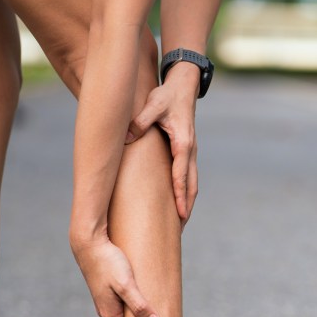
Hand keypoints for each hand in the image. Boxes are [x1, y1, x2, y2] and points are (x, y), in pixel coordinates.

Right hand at [70, 236, 160, 316]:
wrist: (89, 244)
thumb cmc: (108, 263)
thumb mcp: (126, 284)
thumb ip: (139, 305)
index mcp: (111, 315)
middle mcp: (107, 311)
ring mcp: (107, 301)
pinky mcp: (109, 291)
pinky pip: (124, 306)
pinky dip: (136, 309)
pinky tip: (147, 305)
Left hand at [126, 64, 199, 226]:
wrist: (183, 86)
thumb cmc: (167, 96)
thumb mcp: (152, 105)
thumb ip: (140, 121)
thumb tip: (125, 137)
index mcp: (183, 144)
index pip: (181, 175)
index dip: (180, 196)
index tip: (180, 215)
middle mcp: (190, 152)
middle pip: (192, 186)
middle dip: (186, 208)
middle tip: (180, 229)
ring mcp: (190, 153)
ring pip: (192, 184)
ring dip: (187, 203)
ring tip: (179, 224)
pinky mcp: (185, 153)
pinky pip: (187, 178)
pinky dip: (184, 193)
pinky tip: (176, 204)